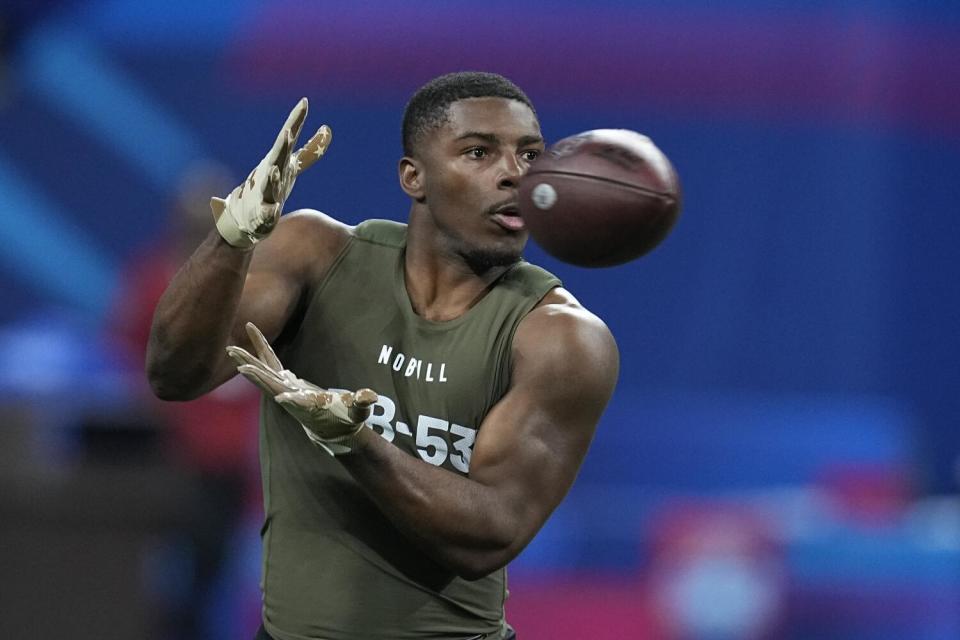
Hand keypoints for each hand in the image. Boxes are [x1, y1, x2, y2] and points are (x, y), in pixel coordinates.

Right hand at [211, 98, 331, 248]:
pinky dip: (268, 212)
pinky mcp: (262, 214)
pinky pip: (265, 213)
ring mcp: (265, 192)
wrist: (246, 215)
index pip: (289, 138)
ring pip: (269, 184)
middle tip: (290, 130)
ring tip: (274, 169)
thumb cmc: (270, 186)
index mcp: (279, 161)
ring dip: (272, 176)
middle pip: (278, 156)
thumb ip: (310, 150)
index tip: (305, 102)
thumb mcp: (292, 166)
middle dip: (283, 144)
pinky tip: (273, 211)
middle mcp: (271, 172)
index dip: (296, 121)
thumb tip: (327, 129)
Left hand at [226, 322, 376, 454]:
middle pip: (269, 383)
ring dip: (248, 361)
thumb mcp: (358, 411)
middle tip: (234, 356)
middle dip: (253, 370)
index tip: (281, 397)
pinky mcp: (286, 383)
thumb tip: (369, 396)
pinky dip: (261, 352)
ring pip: (264, 373)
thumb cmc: (347, 420)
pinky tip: (251, 338)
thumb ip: (362, 402)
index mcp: (309, 406)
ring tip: (230, 349)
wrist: (332, 430)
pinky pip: (270, 364)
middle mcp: (291, 399)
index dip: (291, 399)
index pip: (298, 402)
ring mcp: (286, 390)